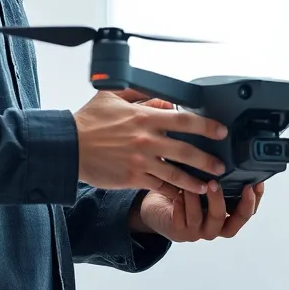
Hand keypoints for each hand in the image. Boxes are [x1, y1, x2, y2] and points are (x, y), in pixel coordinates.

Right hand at [73, 90, 227, 194]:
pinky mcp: (132, 178)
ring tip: (208, 185)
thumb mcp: (113, 96)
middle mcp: (146, 140)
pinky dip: (173, 191)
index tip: (221, 131)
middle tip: (221, 164)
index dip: (206, 126)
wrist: (67, 146)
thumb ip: (140, 94)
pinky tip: (183, 195)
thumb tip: (163, 98)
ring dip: (195, 181)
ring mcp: (140, 162)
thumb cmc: (89, 121)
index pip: (184, 120)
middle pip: (186, 150)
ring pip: (175, 174)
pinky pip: (158, 186)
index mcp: (144, 117)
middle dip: (208, 159)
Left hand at [131, 181, 264, 241]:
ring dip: (197, 200)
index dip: (253, 201)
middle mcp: (216, 227)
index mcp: (227, 217)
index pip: (247, 214)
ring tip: (192, 184)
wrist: (160, 207)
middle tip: (216, 183)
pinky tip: (178, 194)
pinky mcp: (179, 233)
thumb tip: (233, 153)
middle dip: (223, 201)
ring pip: (202, 220)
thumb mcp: (207, 184)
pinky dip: (181, 207)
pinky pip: (182, 222)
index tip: (255, 183)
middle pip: (230, 224)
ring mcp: (198, 233)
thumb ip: (221, 178)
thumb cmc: (188, 192)